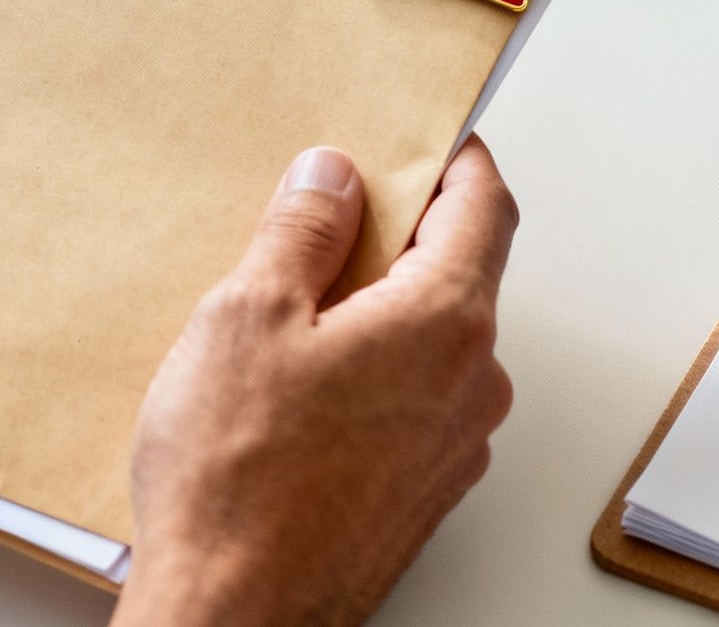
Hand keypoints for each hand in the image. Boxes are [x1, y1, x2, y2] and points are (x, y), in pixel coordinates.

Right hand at [113, 137, 517, 626]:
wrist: (233, 614)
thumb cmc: (236, 479)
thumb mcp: (248, 316)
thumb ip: (302, 231)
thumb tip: (334, 177)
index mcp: (443, 323)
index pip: (485, 209)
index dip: (457, 162)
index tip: (430, 140)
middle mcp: (472, 385)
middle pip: (459, 274)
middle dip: (401, 237)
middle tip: (326, 221)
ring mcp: (454, 447)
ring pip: (433, 343)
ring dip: (381, 312)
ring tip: (291, 318)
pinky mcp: (423, 493)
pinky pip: (416, 402)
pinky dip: (375, 374)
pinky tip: (299, 390)